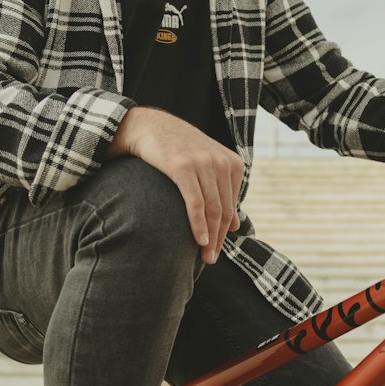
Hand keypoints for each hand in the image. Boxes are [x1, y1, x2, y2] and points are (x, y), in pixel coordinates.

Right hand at [110, 108, 243, 263]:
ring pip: (212, 209)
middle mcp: (221, 162)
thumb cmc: (177, 149)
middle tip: (212, 259)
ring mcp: (203, 163)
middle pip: (223, 210)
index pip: (232, 206)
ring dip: (210, 237)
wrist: (148, 126)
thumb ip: (223, 193)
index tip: (217, 249)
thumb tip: (235, 226)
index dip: (225, 231)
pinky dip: (199, 224)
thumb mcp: (206, 166)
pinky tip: (200, 240)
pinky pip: (195, 203)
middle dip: (219, 239)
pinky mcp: (183, 167)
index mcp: (233, 163)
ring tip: (206, 257)